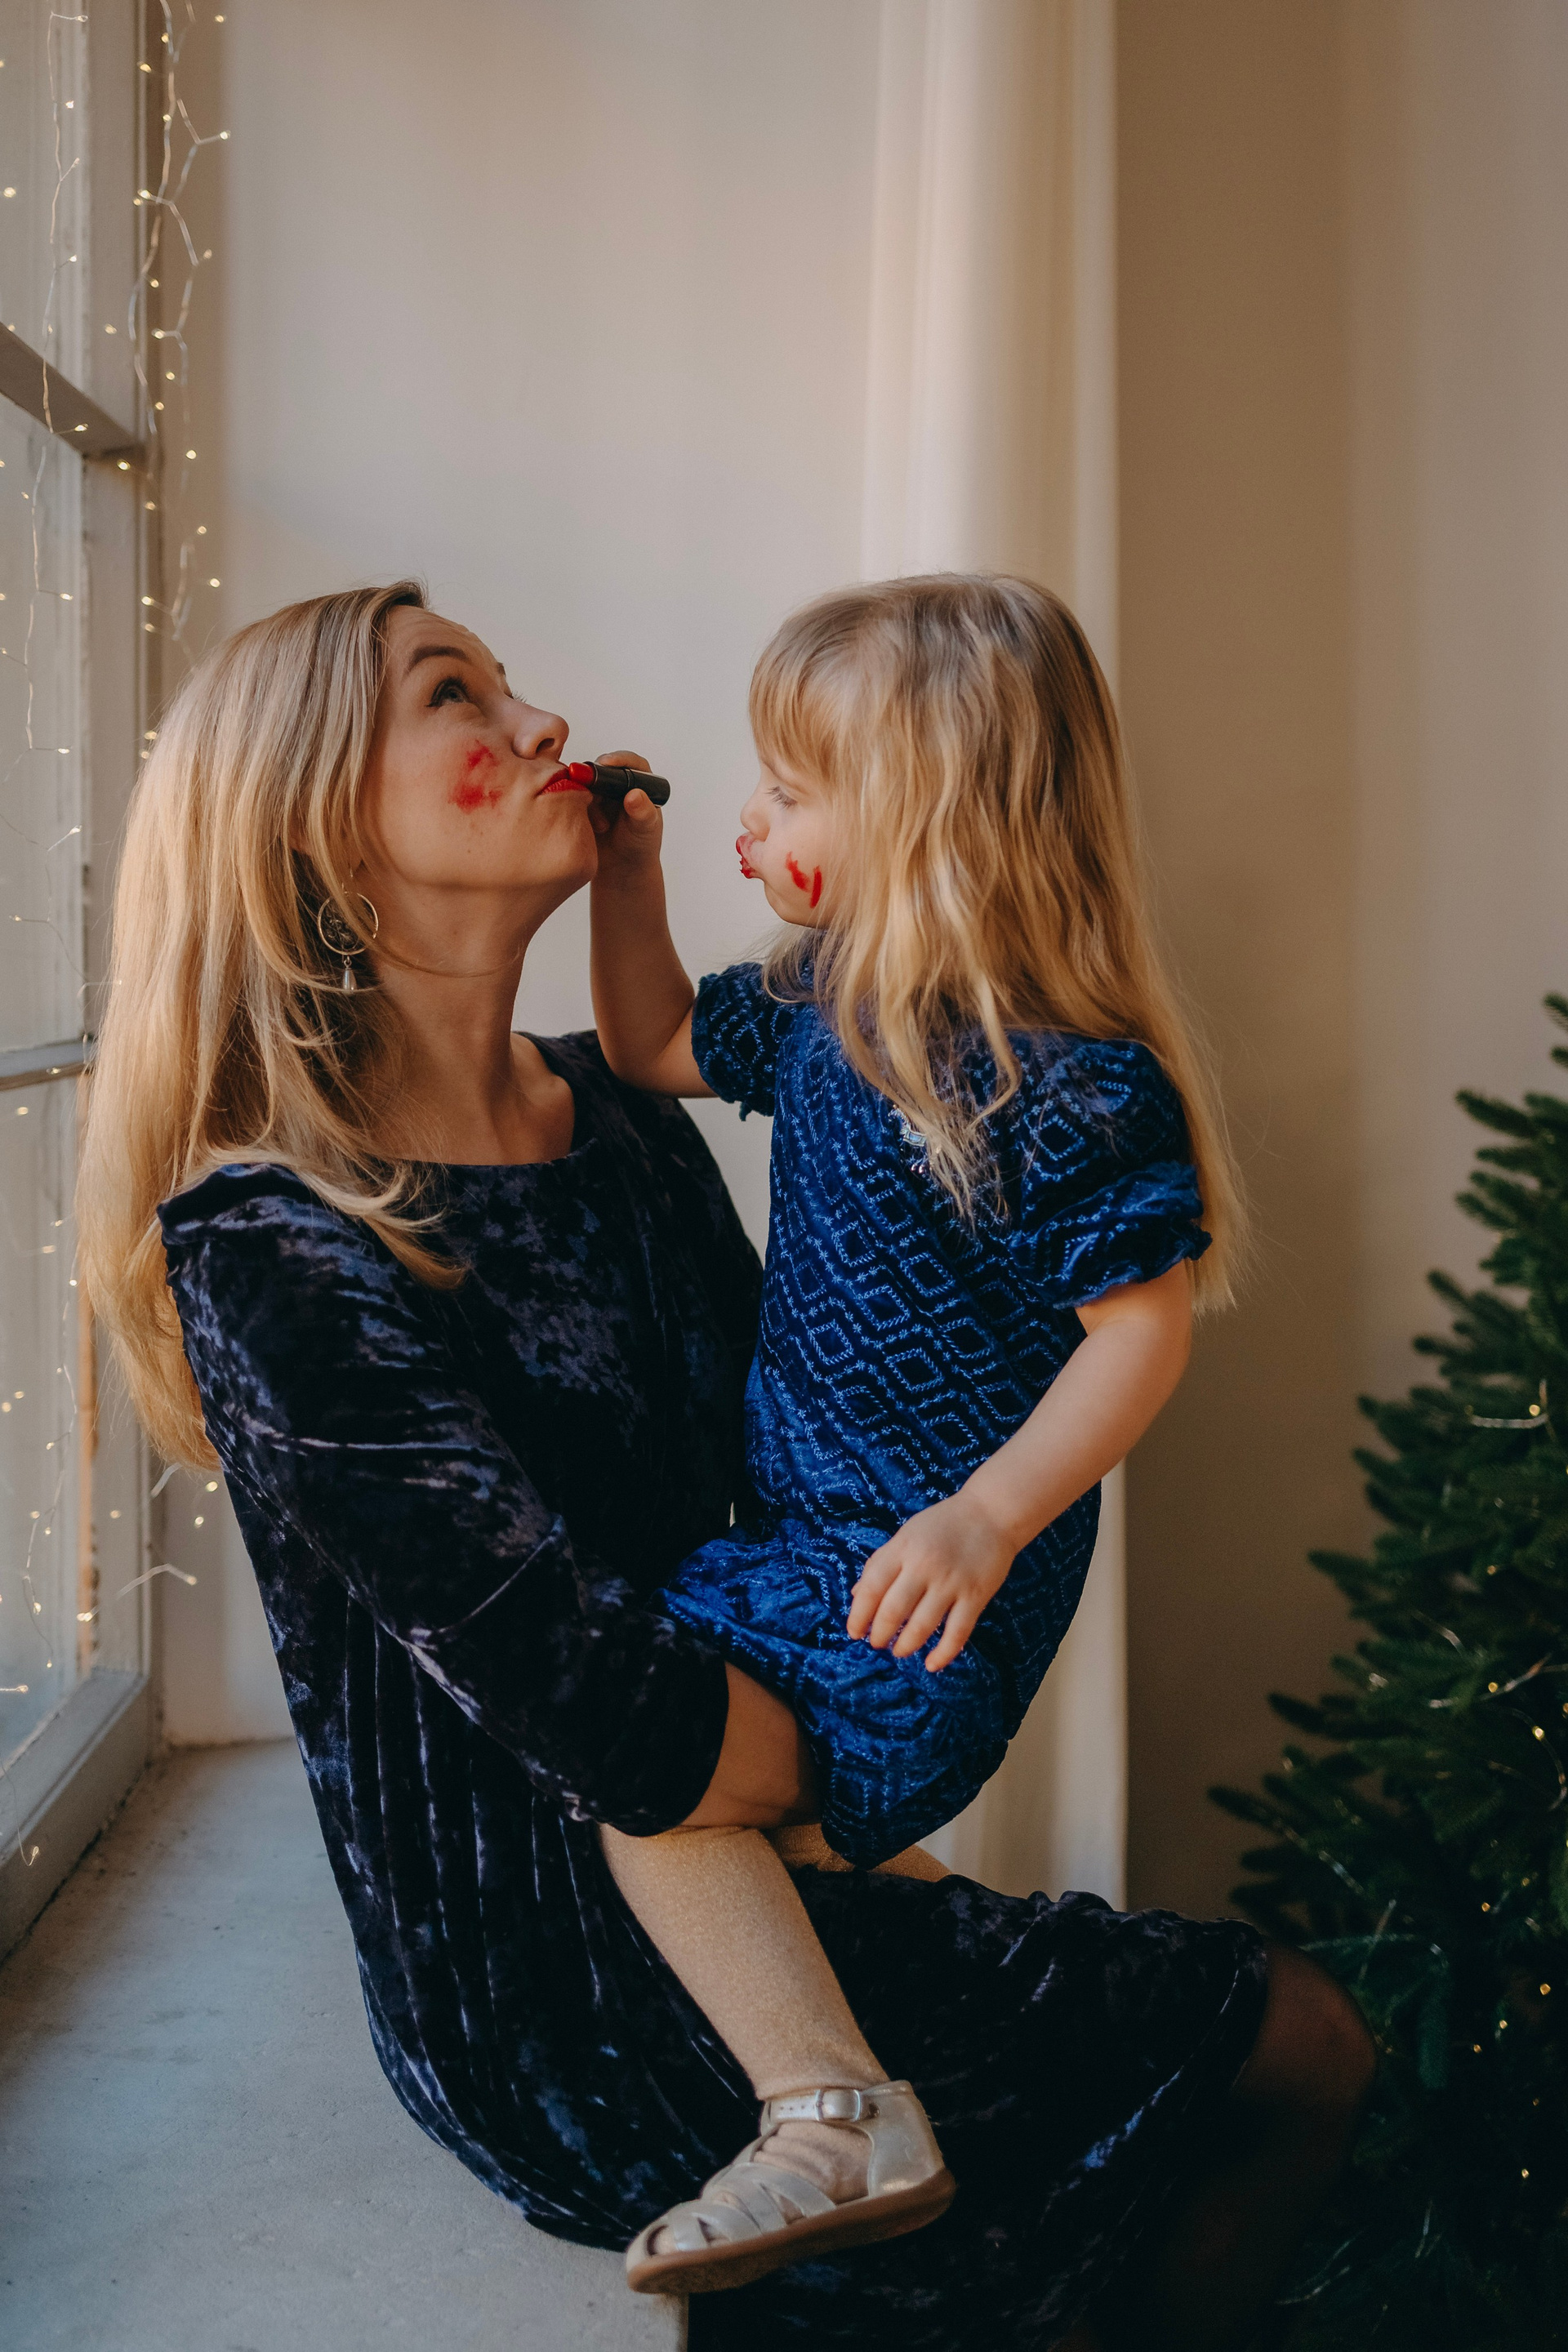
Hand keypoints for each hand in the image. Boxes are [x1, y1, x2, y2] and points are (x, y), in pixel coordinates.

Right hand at [586, 748, 662, 879]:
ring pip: (585, 783)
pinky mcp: (582, 805)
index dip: (619, 759)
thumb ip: (642, 813)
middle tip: (593, 794)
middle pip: (603, 768)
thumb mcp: (645, 830)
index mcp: (639, 783)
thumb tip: (634, 795)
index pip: (631, 763)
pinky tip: (586, 826)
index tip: (607, 763)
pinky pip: (572, 797)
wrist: (621, 867)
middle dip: (595, 778)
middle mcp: (617, 783)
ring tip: (602, 826)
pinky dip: (575, 808)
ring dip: (587, 799)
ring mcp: (598, 793)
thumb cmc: (640, 846)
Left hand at [847, 1491, 1016, 1672]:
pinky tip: (931, 1664)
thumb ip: (881, 1563)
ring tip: (899, 1651)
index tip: (855, 1632)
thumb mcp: (905, 1535)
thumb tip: (857, 1597)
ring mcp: (951, 1582)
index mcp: (902, 1549)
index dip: (858, 1615)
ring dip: (905, 1646)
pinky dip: (942, 1654)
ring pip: (921, 1626)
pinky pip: (957, 1633)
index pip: (872, 1588)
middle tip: (877, 1643)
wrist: (991, 1512)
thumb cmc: (943, 1524)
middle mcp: (924, 1565)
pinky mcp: (975, 1595)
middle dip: (880, 1635)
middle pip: (893, 1611)